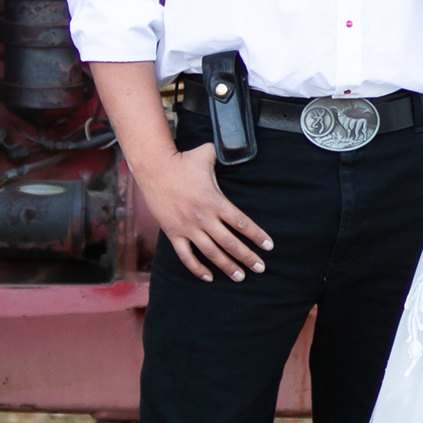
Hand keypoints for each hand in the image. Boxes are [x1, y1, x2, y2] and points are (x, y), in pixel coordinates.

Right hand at [134, 136, 274, 281]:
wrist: (153, 169)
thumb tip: (234, 145)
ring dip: (227, 266)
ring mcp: (187, 228)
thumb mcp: (206, 155)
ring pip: (211, 253)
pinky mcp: (173, 233)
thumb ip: (222, 155)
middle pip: (230, 243)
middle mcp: (203, 218)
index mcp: (215, 201)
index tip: (269, 246)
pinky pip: (186, 256)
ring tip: (240, 276)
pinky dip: (197, 269)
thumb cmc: (182, 161)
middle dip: (247, 257)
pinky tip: (208, 277)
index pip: (241, 223)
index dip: (257, 236)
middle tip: (260, 268)